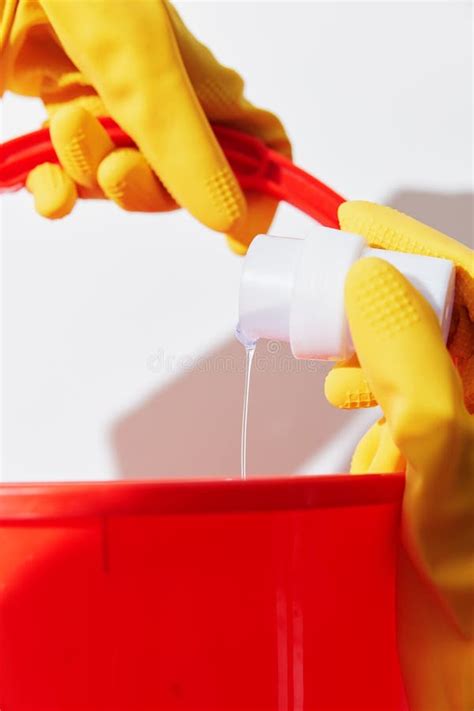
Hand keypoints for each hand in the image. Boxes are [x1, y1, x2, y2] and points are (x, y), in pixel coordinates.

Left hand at [1, 0, 290, 252]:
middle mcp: (155, 92)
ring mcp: (102, 102)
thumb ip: (180, 139)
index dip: (258, 192)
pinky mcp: (51, 110)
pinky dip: (58, 192)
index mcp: (195, 73)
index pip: (256, 141)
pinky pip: (66, 178)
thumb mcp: (135, 55)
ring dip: (92, 176)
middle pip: (182, 180)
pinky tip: (48, 187)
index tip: (236, 236)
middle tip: (117, 167)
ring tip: (67, 129)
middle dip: (149, 188)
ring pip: (121, 180)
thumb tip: (230, 217)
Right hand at [345, 258, 473, 708]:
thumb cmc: (471, 579)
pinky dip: (361, 377)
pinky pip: (392, 387)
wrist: (459, 654)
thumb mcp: (441, 453)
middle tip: (324, 279)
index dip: (413, 245)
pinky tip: (341, 392)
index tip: (355, 220)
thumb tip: (373, 278)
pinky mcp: (427, 446)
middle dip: (376, 288)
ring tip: (326, 345)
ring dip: (362, 334)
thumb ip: (412, 359)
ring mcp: (458, 418)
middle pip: (436, 310)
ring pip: (408, 346)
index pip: (471, 288)